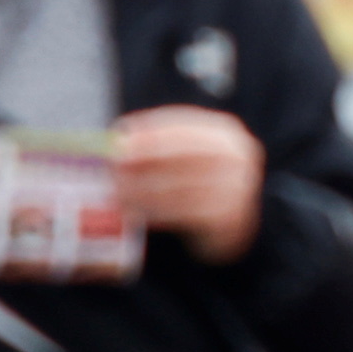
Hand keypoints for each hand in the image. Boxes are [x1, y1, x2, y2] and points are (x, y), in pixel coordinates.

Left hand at [112, 105, 267, 261]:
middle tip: (113, 167)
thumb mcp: (183, 157)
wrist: (231, 225)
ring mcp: (239, 189)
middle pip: (184, 154)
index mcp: (225, 133)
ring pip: (181, 187)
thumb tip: (117, 138)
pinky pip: (185, 215)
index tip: (118, 138)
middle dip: (144, 160)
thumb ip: (156, 146)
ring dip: (144, 191)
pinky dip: (157, 213)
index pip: (184, 126)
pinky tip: (135, 213)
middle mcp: (238, 157)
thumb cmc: (198, 183)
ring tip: (116, 194)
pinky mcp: (231, 220)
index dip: (149, 131)